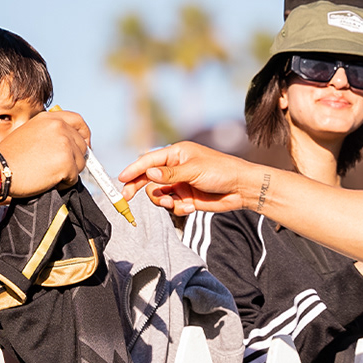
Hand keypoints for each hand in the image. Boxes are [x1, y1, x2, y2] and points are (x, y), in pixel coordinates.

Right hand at [0, 106, 91, 196]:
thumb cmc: (10, 157)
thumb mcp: (29, 133)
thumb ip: (50, 134)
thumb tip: (69, 146)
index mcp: (49, 118)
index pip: (78, 121)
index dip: (84, 135)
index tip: (84, 146)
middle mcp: (59, 127)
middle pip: (82, 145)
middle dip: (74, 159)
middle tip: (58, 169)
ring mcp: (64, 144)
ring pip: (80, 163)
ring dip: (68, 172)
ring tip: (48, 175)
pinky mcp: (66, 162)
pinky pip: (74, 178)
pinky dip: (64, 184)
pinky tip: (47, 181)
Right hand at [121, 141, 264, 215]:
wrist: (241, 189)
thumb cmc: (221, 171)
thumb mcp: (194, 170)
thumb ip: (170, 175)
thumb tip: (148, 174)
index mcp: (176, 154)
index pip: (149, 161)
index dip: (134, 169)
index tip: (121, 179)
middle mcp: (175, 168)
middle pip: (149, 178)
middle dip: (138, 187)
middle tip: (127, 197)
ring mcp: (180, 184)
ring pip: (159, 194)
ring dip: (163, 201)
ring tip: (174, 202)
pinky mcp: (186, 198)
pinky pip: (172, 206)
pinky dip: (178, 208)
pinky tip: (191, 207)